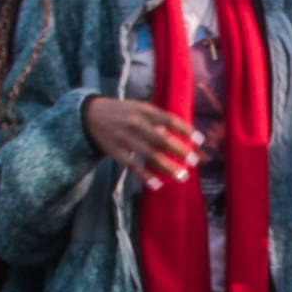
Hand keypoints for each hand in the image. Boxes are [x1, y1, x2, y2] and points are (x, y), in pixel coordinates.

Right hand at [84, 95, 204, 187]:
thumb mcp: (140, 108)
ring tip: (182, 176)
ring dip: (167, 166)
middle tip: (195, 161)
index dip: (185, 130)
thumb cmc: (124, 112)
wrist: (90, 115)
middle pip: (161, 138)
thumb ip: (158, 120)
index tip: (200, 141)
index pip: (169, 119)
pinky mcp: (115, 151)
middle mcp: (136, 123)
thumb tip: (182, 135)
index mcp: (145, 110)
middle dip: (179, 150)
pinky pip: (132, 165)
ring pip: (149, 154)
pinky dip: (145, 175)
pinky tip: (157, 184)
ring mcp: (125, 138)